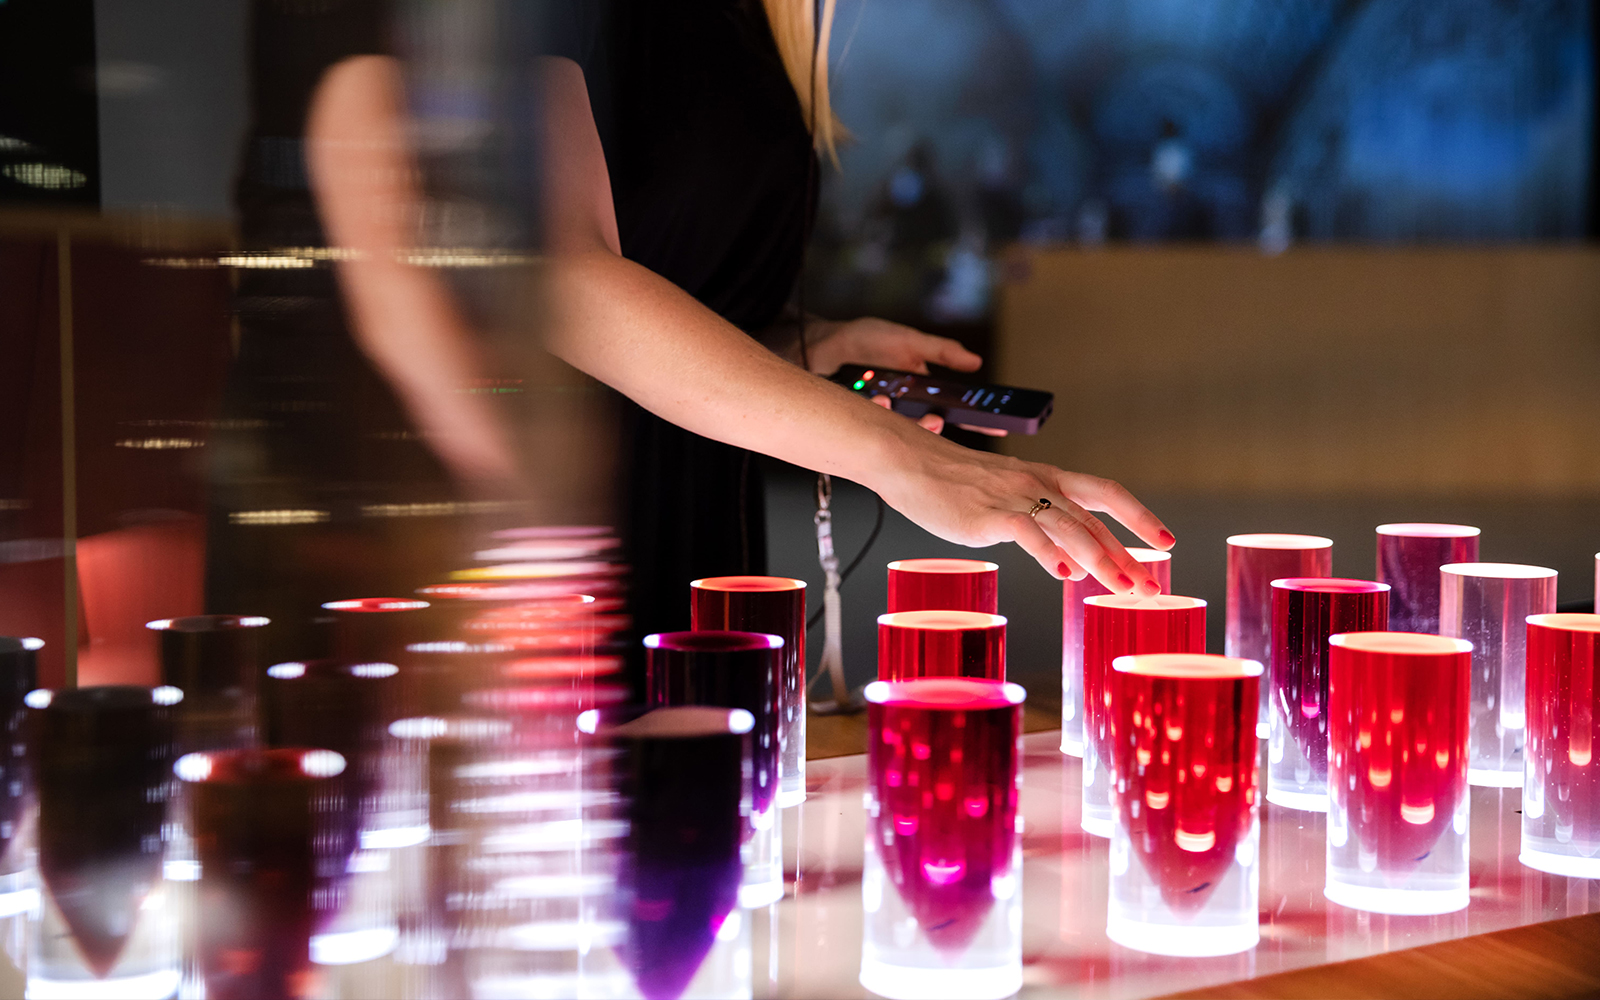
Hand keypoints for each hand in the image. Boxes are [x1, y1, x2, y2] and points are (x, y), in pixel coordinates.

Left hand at [803, 317, 1003, 434]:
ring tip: (889, 398)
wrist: (824, 343)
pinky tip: (873, 396)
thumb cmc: (867, 341)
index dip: (979, 420)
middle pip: (930, 431)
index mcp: (923, 392)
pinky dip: (875, 410)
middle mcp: (906, 410)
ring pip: (902, 434)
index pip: (957, 412)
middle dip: (932, 427)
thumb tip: (975, 362)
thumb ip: (941, 351)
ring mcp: (884, 418)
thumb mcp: (909, 341)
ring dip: (903, 422)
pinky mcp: (862, 421)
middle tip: (935, 419)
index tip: (999, 423)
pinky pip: (873, 427)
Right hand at [865, 420, 1174, 592]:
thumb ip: (1036, 520)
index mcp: (1046, 478)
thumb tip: (1066, 558)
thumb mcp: (1004, 495)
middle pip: (1094, 519)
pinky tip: (1064, 575)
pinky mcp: (986, 514)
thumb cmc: (951, 483)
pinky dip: (1048, 553)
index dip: (1139, 516)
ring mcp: (1013, 497)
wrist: (907, 461)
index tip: (1167, 541)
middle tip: (1150, 588)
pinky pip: (1026, 533)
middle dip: (1128, 555)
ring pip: (1070, 527)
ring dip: (1101, 560)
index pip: (1106, 493)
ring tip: (1123, 589)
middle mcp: (1037, 484)